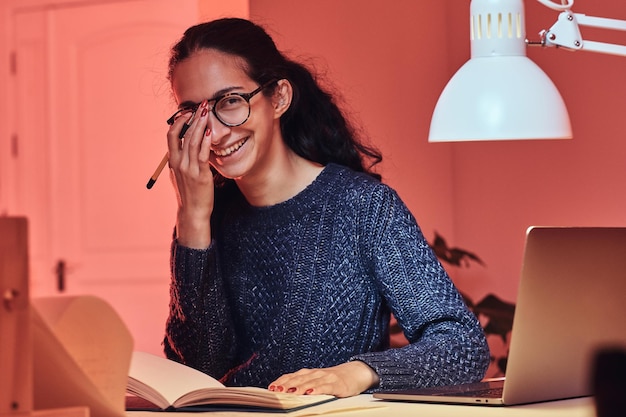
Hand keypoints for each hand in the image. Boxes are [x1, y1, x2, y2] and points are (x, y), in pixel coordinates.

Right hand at [167, 100, 213, 247]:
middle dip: (193, 117)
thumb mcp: (179, 176)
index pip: (171, 136)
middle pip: (183, 134)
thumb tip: (181, 151)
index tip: (187, 112)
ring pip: (193, 141)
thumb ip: (180, 162)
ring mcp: (189, 169)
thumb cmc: (188, 194)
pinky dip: (206, 142)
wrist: (192, 212)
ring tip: (207, 111)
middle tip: (202, 104)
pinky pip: (202, 155)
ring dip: (200, 125)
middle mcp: (178, 163)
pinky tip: (210, 132)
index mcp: (173, 161)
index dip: (179, 122)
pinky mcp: (200, 175)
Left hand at [268, 361, 378, 397]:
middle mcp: (316, 373)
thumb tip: (286, 393)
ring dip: (299, 387)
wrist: (356, 372)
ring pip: (310, 382)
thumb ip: (304, 385)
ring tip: (290, 392)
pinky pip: (326, 387)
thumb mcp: (317, 381)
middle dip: (286, 385)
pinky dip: (318, 389)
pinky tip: (311, 393)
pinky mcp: (337, 384)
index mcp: (310, 373)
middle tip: (276, 390)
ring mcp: (327, 378)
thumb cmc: (334, 379)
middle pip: (298, 379)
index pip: (292, 376)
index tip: (271, 387)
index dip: (281, 381)